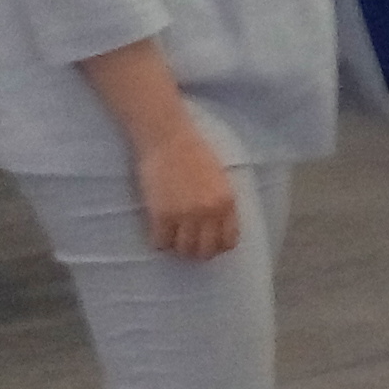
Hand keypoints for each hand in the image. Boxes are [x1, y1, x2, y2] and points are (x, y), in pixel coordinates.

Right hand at [134, 121, 239, 261]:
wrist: (167, 138)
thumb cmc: (193, 151)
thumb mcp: (219, 178)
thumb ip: (221, 202)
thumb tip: (216, 226)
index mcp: (227, 202)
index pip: (229, 240)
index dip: (218, 246)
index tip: (208, 242)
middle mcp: (209, 212)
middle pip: (206, 251)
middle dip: (197, 250)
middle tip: (187, 242)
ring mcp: (185, 215)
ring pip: (184, 250)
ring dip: (177, 246)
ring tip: (172, 236)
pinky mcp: (162, 215)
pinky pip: (161, 243)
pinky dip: (159, 240)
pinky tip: (158, 229)